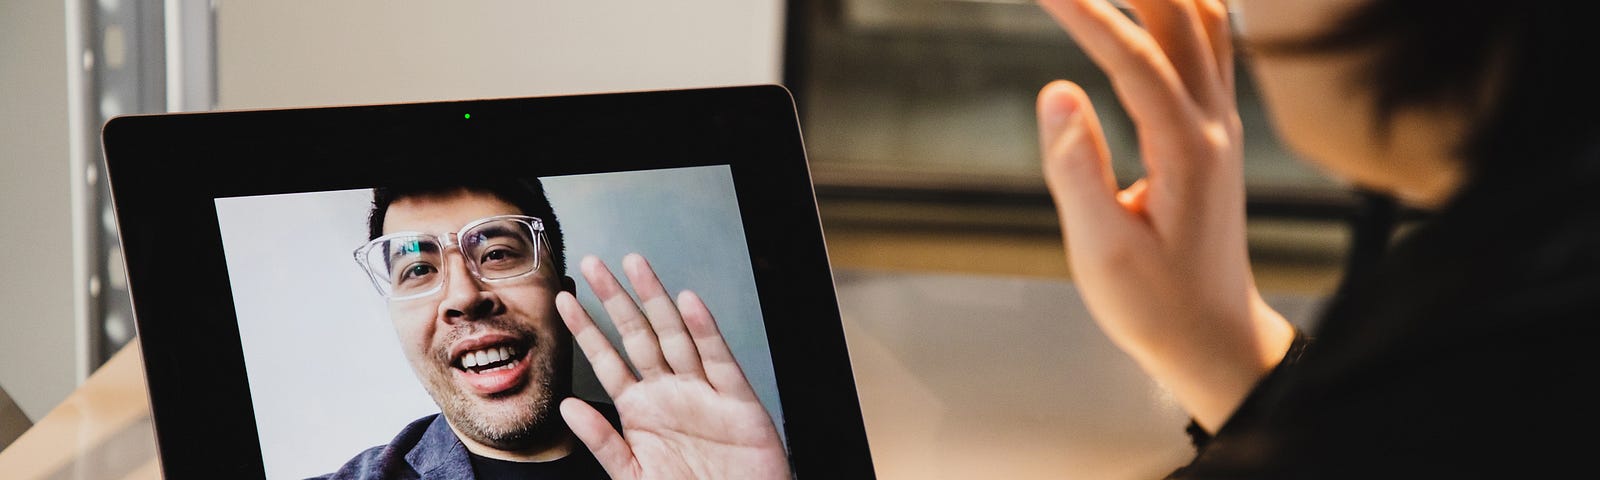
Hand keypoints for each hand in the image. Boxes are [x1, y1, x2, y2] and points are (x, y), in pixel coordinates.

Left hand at [556, 253, 789, 479]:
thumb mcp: (634, 475)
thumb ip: (602, 441)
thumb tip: (568, 407)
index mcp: (641, 411)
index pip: (607, 361)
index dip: (586, 330)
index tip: (564, 302)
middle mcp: (670, 393)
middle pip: (638, 336)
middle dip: (616, 300)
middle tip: (594, 265)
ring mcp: (702, 392)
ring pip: (676, 336)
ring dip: (656, 300)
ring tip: (636, 267)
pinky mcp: (737, 400)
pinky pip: (718, 359)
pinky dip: (705, 330)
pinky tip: (688, 303)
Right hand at [1034, 0, 1293, 429]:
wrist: (1213, 338)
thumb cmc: (1155, 305)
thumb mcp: (1103, 251)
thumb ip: (1078, 168)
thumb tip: (1056, 90)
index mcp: (1187, 151)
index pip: (1135, 57)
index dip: (1086, 13)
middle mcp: (1216, 125)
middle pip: (1182, 16)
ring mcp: (1224, 123)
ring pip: (1204, 20)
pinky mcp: (1218, 130)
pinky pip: (1211, 42)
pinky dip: (1181, 8)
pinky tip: (1152, 3)